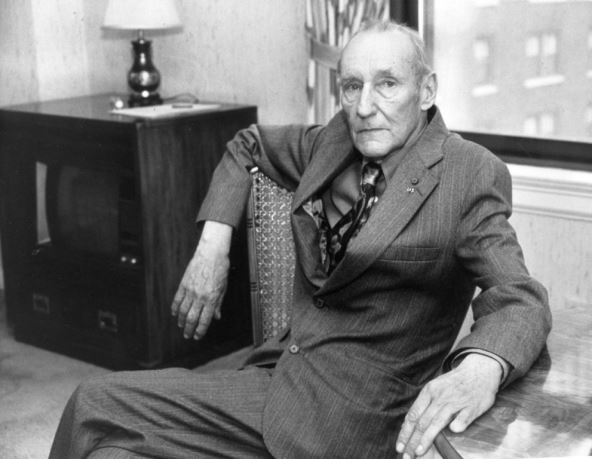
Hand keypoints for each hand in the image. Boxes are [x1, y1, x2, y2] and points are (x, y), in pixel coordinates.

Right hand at [171, 221, 231, 339]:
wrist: (211, 253)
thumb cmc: (220, 269)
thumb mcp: (224, 288)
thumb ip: (219, 304)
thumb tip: (216, 317)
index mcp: (212, 298)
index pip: (204, 320)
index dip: (200, 331)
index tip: (198, 336)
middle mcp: (200, 297)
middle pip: (192, 318)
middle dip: (189, 329)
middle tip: (188, 336)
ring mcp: (190, 290)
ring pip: (183, 311)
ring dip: (181, 321)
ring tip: (181, 326)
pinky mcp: (183, 284)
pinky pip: (177, 300)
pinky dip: (175, 309)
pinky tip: (175, 314)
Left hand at [396, 353, 501, 457]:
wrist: (479, 369)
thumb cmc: (455, 383)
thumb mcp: (436, 388)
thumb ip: (425, 405)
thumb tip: (411, 423)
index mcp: (429, 392)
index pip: (413, 415)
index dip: (405, 432)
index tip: (400, 446)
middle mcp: (439, 397)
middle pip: (422, 421)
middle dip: (413, 441)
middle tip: (407, 456)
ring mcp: (455, 401)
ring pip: (438, 422)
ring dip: (427, 438)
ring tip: (419, 452)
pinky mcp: (471, 406)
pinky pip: (464, 417)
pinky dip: (458, 424)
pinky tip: (453, 431)